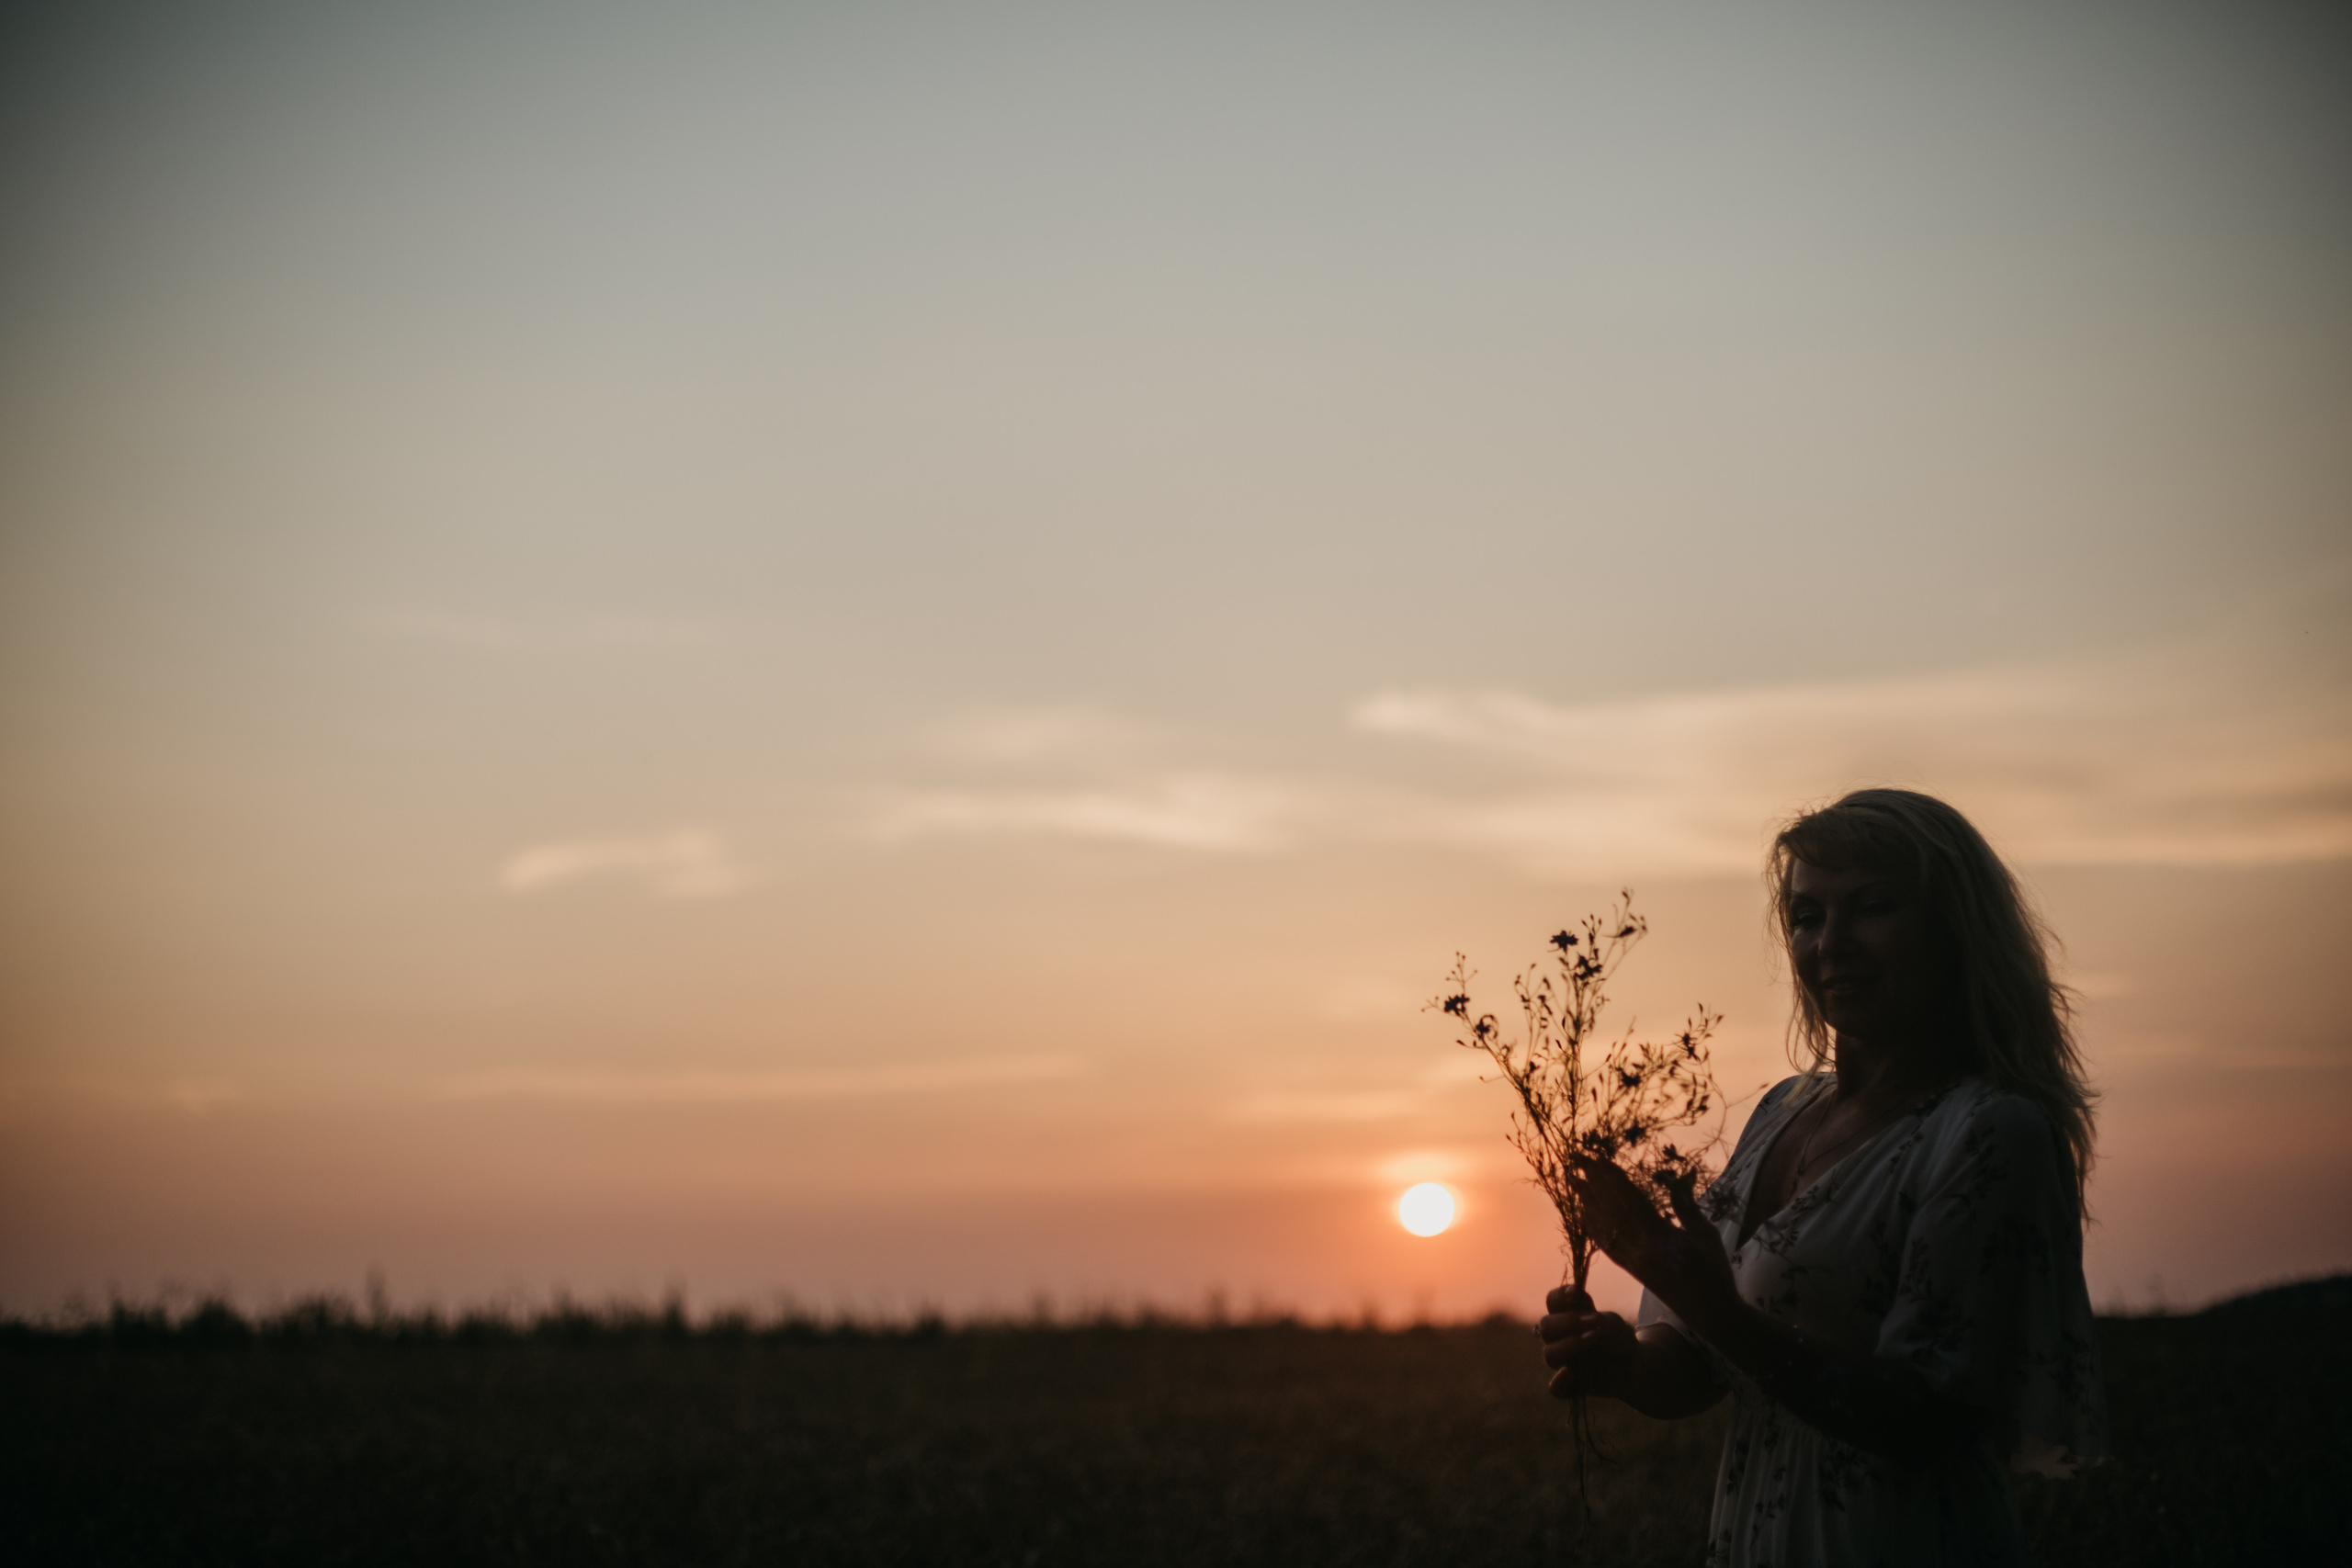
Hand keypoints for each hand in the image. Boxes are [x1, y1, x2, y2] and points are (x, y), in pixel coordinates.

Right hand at [1537, 1285, 1638, 1400]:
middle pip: (1546, 1327)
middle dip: (1567, 1322)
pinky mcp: (1573, 1385)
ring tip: (1594, 1337)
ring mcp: (1565, 1362)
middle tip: (1593, 1321)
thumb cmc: (1620, 1339)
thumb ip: (1603, 1320)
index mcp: (1567, 1317)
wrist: (1636, 1366)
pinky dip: (1558, 1382)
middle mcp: (1561, 1339)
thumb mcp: (1616, 1324)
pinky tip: (1568, 1373)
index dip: (1559, 1296)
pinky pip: (1556, 1389)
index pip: (1553, 1302)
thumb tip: (1592, 1320)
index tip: (1575, 1293)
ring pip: (1550, 1354)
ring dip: (1571, 1344)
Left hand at [1563, 1155, 1737, 1330]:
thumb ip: (1686, 1206)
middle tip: (1574, 1157)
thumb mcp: (1705, 1234)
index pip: (1628, 1199)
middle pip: (1610, 1208)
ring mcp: (1632, 1260)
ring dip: (1586, 1200)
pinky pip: (1606, 1246)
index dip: (1612, 1177)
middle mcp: (1639, 1247)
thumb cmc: (1714, 1272)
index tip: (1596, 1156)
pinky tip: (1581, 1215)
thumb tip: (1679, 1176)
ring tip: (1572, 1179)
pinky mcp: (1631, 1270)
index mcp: (1659, 1236)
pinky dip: (1592, 1228)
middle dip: (1591, 1181)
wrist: (1709, 1313)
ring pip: (1603, 1225)